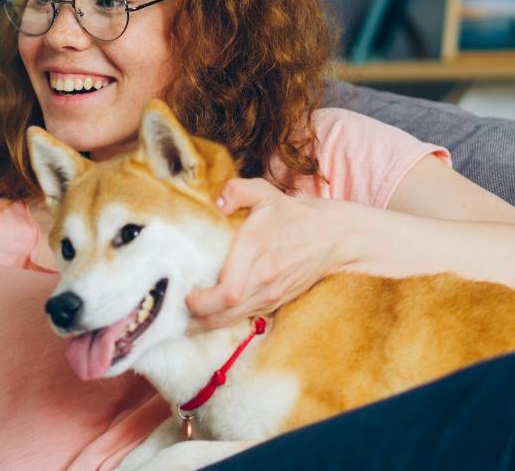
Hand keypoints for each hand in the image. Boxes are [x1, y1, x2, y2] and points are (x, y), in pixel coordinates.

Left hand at [184, 178, 355, 328]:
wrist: (333, 237)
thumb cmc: (293, 215)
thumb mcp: (265, 193)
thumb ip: (237, 191)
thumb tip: (218, 203)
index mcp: (255, 249)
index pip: (227, 290)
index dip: (202, 300)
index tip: (186, 293)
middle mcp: (264, 277)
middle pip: (226, 310)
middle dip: (198, 315)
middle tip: (181, 306)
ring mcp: (272, 293)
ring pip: (233, 319)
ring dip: (208, 322)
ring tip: (188, 317)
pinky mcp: (277, 302)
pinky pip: (246, 317)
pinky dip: (225, 320)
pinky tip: (209, 316)